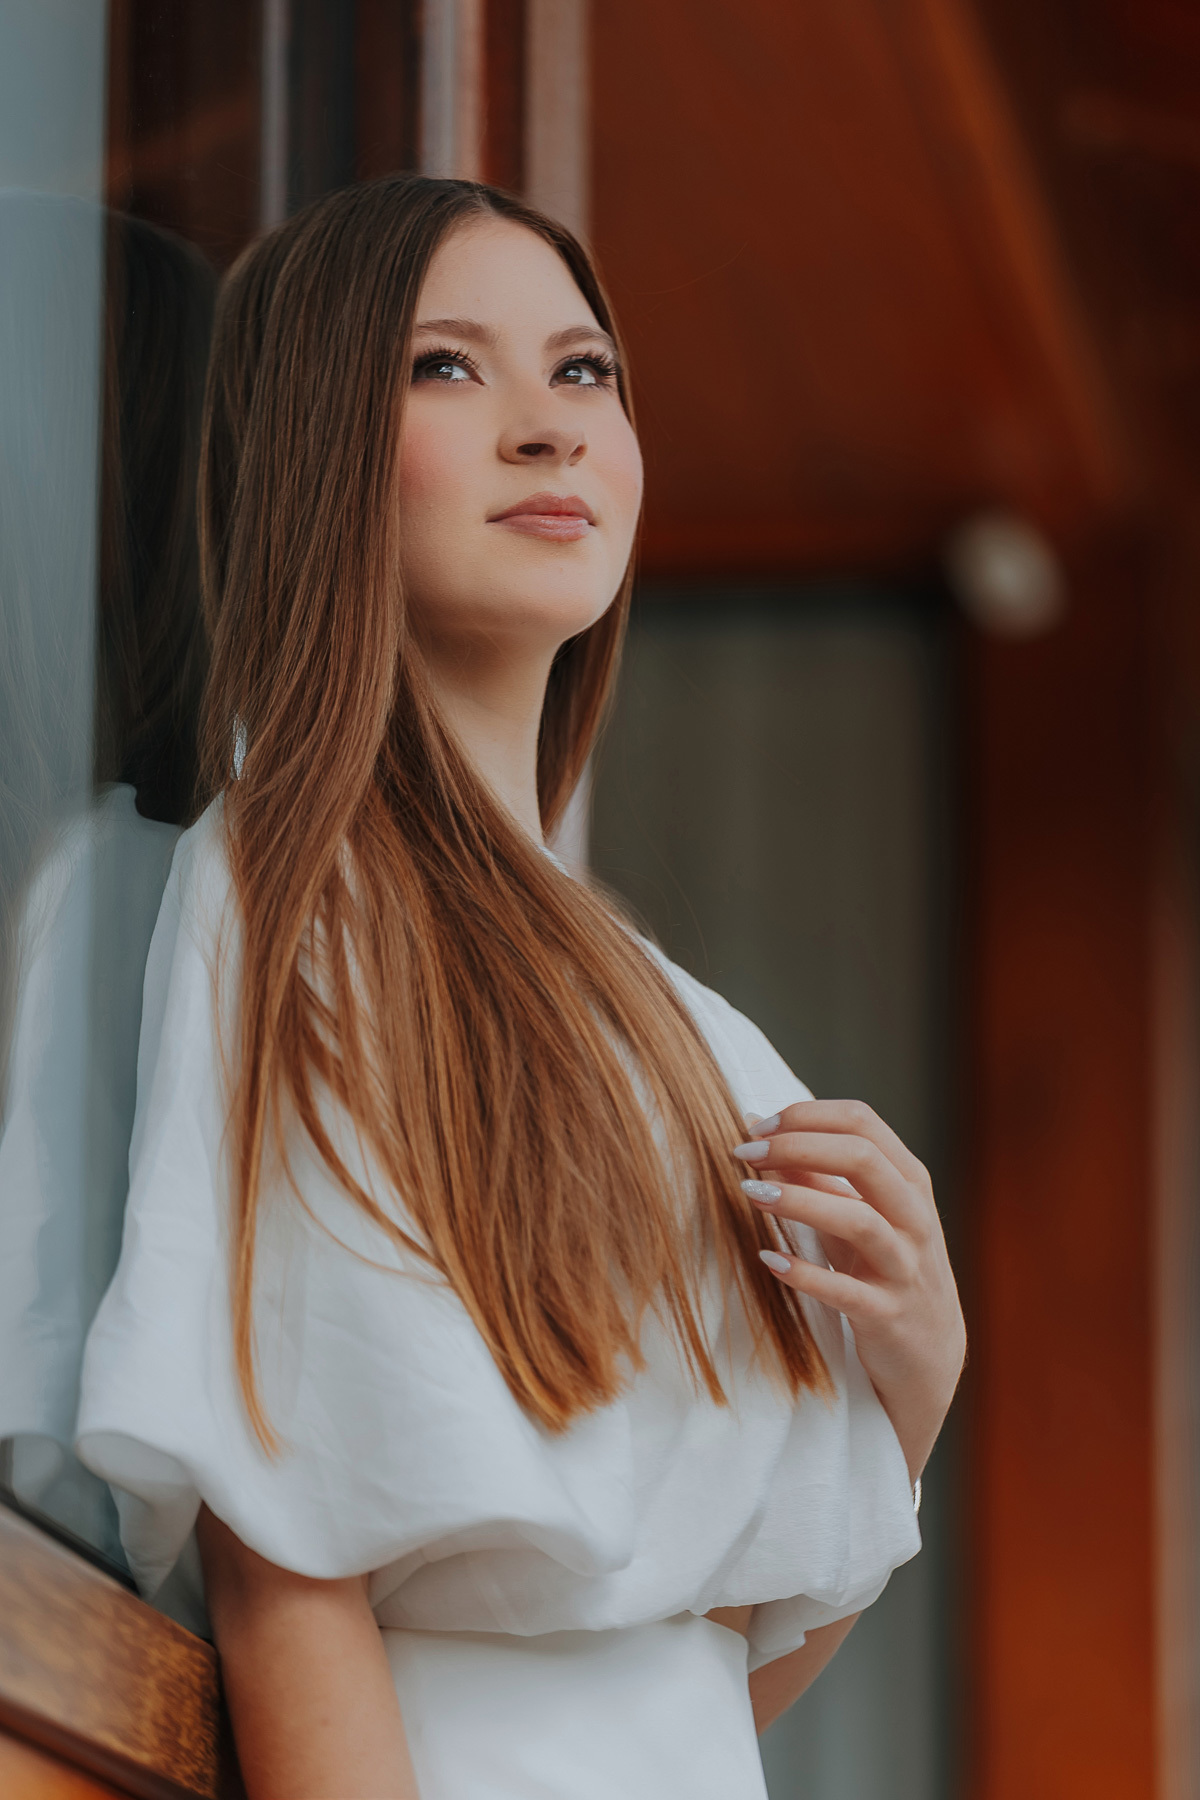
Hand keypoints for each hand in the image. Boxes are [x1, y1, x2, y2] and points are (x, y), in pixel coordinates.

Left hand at [735, 1100, 964, 1478]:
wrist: (928, 1350)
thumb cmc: (882, 1265)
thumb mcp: (855, 1212)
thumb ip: (814, 1172)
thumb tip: (756, 1126)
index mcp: (908, 1180)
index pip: (862, 1122)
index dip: (806, 1115)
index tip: (758, 1126)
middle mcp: (914, 1216)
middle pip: (862, 1157)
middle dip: (797, 1146)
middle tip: (745, 1153)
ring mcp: (905, 1266)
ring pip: (859, 1219)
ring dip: (798, 1200)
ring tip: (750, 1193)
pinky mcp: (887, 1314)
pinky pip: (845, 1291)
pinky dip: (804, 1273)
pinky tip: (768, 1259)